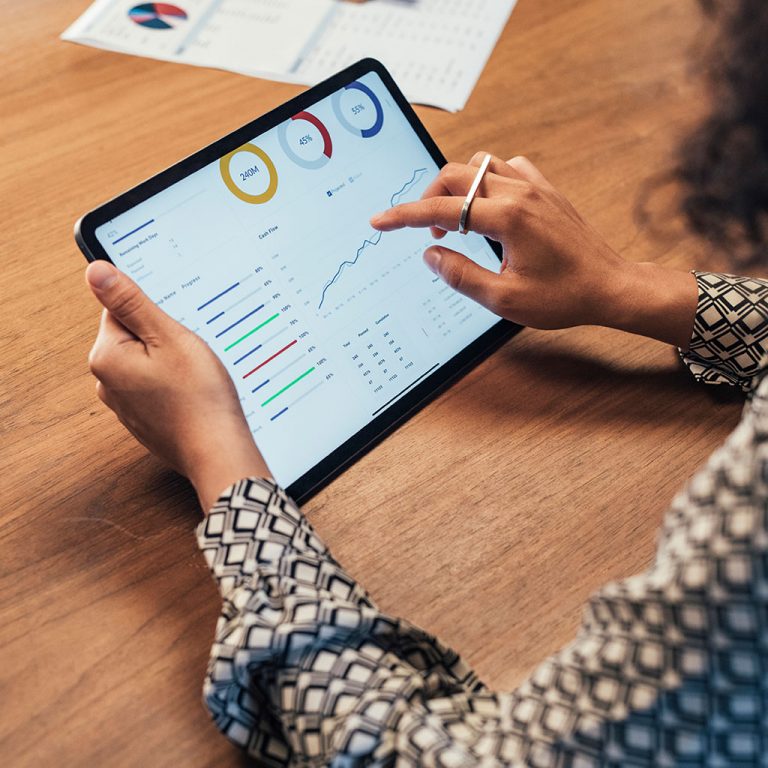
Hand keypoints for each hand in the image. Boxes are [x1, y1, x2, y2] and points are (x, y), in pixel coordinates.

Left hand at [85, 260, 270, 510]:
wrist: (217, 451)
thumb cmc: (198, 397)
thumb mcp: (168, 337)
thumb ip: (130, 303)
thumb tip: (95, 271)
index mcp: (106, 357)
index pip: (120, 310)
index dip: (154, 313)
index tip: (176, 327)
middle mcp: (107, 383)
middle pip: (133, 337)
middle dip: (163, 338)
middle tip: (189, 352)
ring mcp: (125, 405)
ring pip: (147, 363)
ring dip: (170, 362)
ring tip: (194, 375)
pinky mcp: (143, 419)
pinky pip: (155, 387)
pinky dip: (174, 386)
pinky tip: (193, 393)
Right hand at [371, 154, 696, 347]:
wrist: (610, 286)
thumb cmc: (563, 296)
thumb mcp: (505, 299)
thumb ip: (462, 275)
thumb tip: (432, 254)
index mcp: (508, 217)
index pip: (443, 209)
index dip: (406, 216)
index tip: (381, 221)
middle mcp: (520, 192)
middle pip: (456, 174)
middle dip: (430, 198)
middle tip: (427, 230)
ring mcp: (535, 186)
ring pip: (480, 165)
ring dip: (459, 186)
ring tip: (457, 219)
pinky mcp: (546, 189)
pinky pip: (507, 167)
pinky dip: (488, 179)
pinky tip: (488, 205)